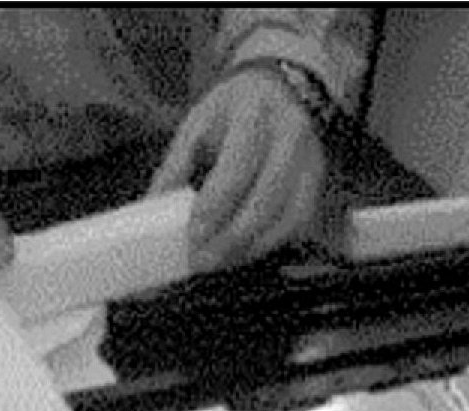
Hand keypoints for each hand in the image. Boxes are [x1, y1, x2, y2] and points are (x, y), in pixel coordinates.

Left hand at [150, 71, 325, 271]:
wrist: (280, 88)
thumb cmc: (232, 109)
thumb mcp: (196, 124)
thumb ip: (176, 166)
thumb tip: (153, 207)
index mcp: (255, 116)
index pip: (236, 170)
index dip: (214, 208)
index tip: (193, 236)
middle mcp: (290, 140)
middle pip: (265, 201)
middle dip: (231, 238)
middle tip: (201, 261)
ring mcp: (309, 164)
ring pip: (287, 219)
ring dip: (250, 248)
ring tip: (218, 263)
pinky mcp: (315, 185)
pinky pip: (296, 225)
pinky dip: (267, 245)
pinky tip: (241, 254)